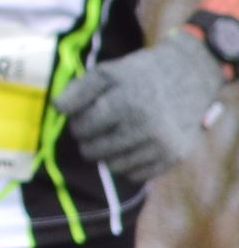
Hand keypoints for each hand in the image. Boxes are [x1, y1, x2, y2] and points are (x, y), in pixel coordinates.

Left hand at [57, 24, 230, 186]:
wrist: (190, 76)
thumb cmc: (138, 74)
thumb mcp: (106, 72)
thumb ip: (77, 90)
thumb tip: (57, 108)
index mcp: (127, 102)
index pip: (82, 128)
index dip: (77, 123)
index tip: (83, 116)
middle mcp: (147, 126)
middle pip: (94, 151)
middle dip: (89, 139)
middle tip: (98, 126)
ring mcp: (163, 144)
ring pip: (113, 166)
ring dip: (107, 153)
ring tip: (114, 135)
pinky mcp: (175, 156)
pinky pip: (135, 175)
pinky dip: (127, 164)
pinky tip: (131, 145)